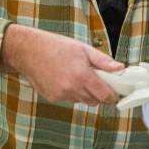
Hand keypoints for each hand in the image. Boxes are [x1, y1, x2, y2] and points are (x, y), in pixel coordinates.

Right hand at [0, 25, 122, 105]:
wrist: (29, 51)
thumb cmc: (56, 47)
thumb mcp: (84, 49)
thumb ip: (103, 61)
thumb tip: (120, 68)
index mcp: (82, 76)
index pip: (104, 95)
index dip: (112, 95)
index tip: (114, 92)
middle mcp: (71, 88)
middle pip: (95, 101)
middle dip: (99, 93)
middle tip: (96, 81)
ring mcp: (60, 95)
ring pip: (82, 101)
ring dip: (84, 93)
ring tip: (77, 76)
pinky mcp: (52, 98)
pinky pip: (68, 99)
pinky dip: (71, 92)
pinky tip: (64, 79)